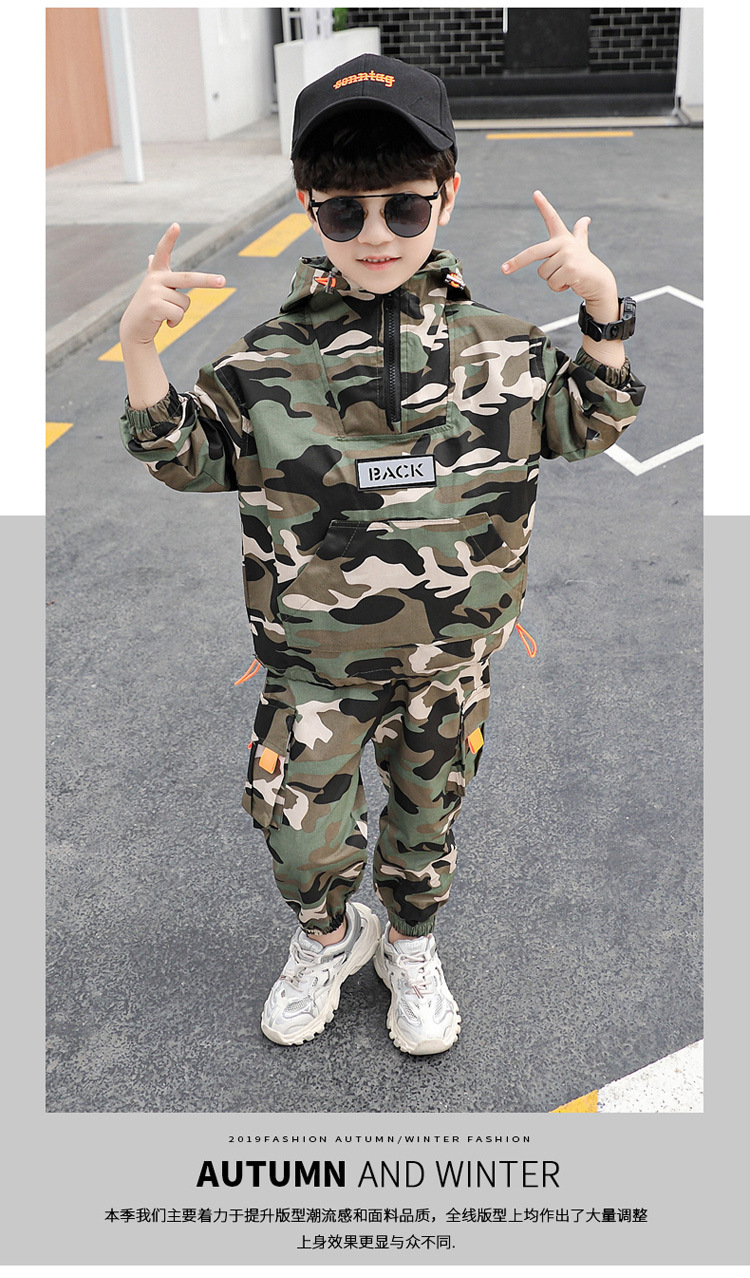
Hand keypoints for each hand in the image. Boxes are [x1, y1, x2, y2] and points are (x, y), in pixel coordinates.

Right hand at [119, 223, 226, 346]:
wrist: (133, 329)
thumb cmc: (148, 307)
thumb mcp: (152, 287)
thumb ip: (153, 271)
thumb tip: (150, 256)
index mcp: (156, 272)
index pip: (163, 251)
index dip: (169, 238)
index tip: (176, 225)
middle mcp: (154, 279)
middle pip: (188, 279)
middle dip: (208, 280)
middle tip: (223, 281)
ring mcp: (154, 291)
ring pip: (185, 303)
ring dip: (179, 313)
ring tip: (164, 314)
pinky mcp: (154, 306)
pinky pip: (179, 314)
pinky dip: (176, 321)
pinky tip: (163, 322)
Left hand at [501, 191, 616, 307]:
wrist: (599, 282)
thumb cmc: (585, 266)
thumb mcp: (580, 247)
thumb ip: (580, 233)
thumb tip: (586, 219)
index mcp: (563, 237)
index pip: (552, 218)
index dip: (544, 205)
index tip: (536, 193)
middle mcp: (565, 243)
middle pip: (533, 253)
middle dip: (516, 262)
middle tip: (503, 270)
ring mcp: (568, 255)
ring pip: (543, 273)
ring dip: (553, 280)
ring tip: (568, 276)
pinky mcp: (570, 268)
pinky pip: (552, 283)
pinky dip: (559, 288)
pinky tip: (571, 282)